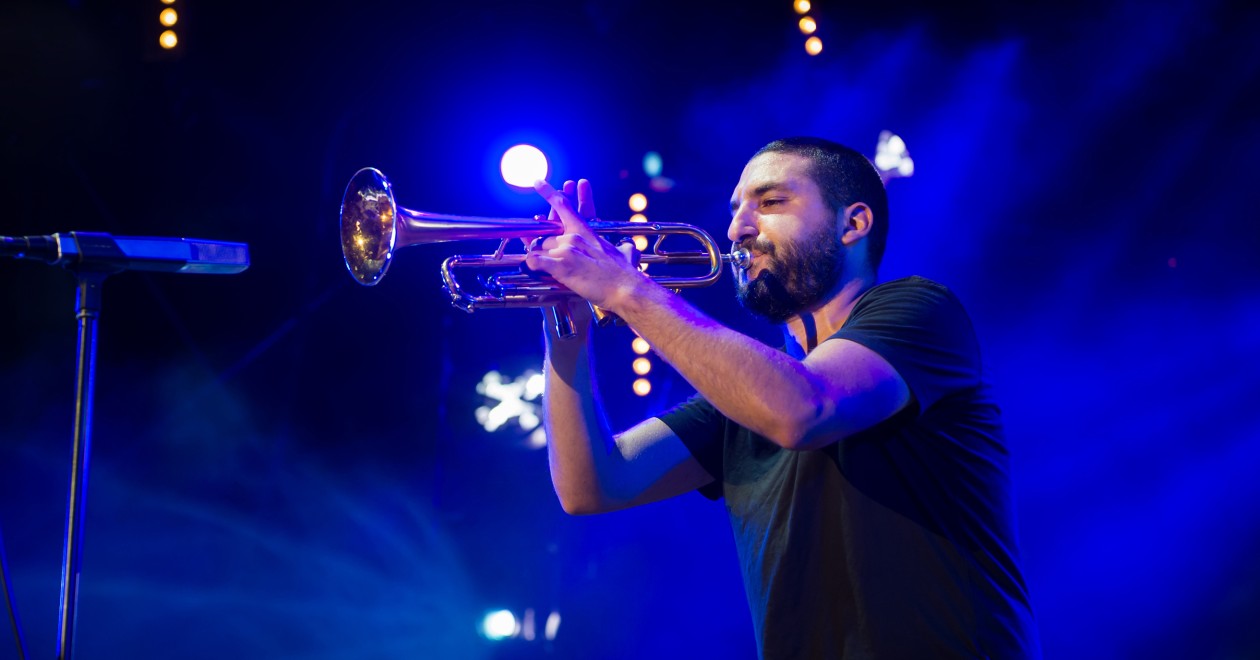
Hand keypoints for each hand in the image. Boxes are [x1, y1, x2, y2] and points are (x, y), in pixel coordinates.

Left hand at [525, 178, 642, 311]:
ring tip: (557, 271)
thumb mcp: (626, 253)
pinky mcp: (561, 266)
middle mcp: (573, 237)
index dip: (548, 192)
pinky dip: (532, 264)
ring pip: (539, 249)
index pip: (564, 206)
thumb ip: (624, 247)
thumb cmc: (625, 273)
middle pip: (546, 237)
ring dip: (543, 259)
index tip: (537, 182)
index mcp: (585, 231)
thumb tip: (630, 247)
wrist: (625, 288)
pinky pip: (535, 261)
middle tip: (554, 260)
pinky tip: (536, 267)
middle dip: (546, 249)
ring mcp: (566, 250)